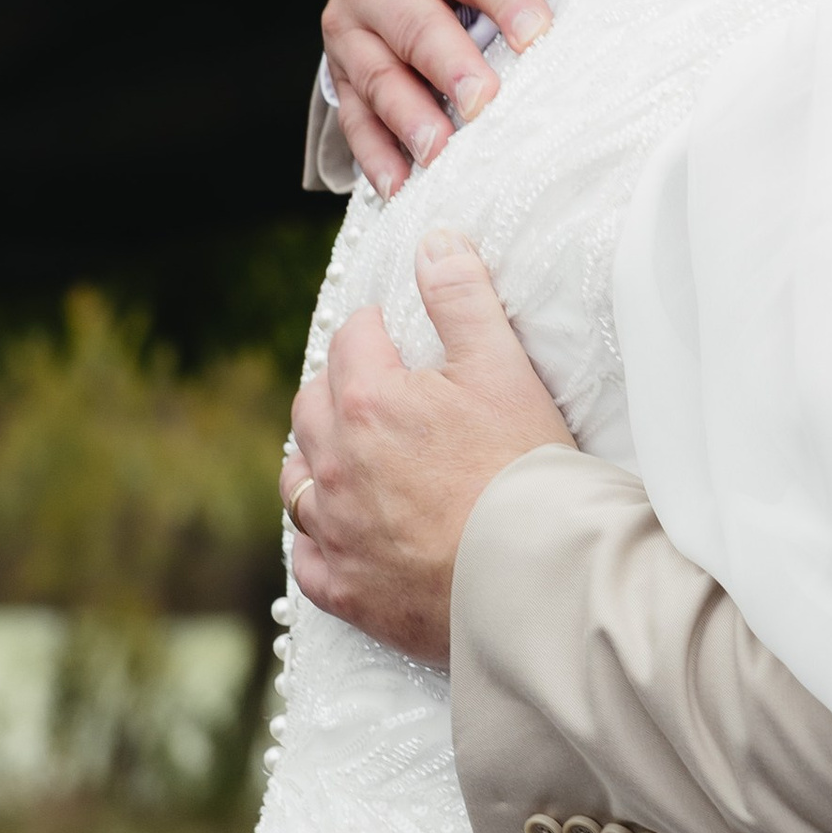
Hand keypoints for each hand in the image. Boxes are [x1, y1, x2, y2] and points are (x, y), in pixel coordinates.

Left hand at [282, 228, 575, 658]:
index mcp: (368, 401)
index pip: (352, 338)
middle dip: (336, 387)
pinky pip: (306, 558)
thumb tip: (434, 243)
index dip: (377, 329)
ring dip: (316, 458)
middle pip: (310, 405)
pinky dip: (318, 540)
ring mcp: (336, 531)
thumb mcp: (503, 368)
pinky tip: (341, 533)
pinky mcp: (347, 589)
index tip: (397, 336)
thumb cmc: (524, 470)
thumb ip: (463, 299)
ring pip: (296, 480)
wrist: (535, 577)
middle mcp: (335, 464)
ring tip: (348, 455)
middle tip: (374, 389)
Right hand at [321, 0, 563, 197]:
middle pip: (414, 23)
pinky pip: (354, 121)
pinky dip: (377, 157)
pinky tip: (401, 188)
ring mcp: (348, 30)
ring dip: (410, 119)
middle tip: (483, 103)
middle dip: (450, 65)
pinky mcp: (337, 77)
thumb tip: (573, 2)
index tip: (538, 37)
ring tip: (441, 155)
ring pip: (378, 77)